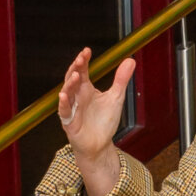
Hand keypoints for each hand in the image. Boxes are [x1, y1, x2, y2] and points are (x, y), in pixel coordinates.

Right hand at [56, 47, 134, 195]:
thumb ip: (121, 79)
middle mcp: (77, 96)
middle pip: (72, 79)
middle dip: (75, 68)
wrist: (100, 144)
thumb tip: (130, 60)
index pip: (82, 71)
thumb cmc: (104, 121)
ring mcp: (72, 109)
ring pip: (67, 93)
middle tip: (81, 58)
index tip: (87, 50)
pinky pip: (64, 111)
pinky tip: (64, 95)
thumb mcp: (116, 97)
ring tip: (75, 74)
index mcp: (86, 89)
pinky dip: (64, 103)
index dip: (83, 61)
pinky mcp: (70, 122)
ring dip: (69, 83)